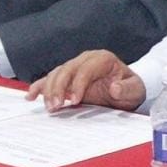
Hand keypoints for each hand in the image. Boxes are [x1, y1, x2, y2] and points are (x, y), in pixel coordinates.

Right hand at [26, 50, 146, 111]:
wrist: (125, 90)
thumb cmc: (129, 89)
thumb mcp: (135, 90)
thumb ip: (127, 89)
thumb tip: (115, 87)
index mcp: (103, 59)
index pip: (86, 69)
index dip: (79, 84)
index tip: (75, 101)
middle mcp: (86, 59)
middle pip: (67, 69)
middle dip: (59, 87)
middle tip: (55, 106)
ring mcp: (75, 66)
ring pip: (56, 74)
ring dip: (49, 89)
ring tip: (49, 107)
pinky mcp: (67, 77)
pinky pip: (50, 79)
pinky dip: (39, 86)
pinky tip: (30, 95)